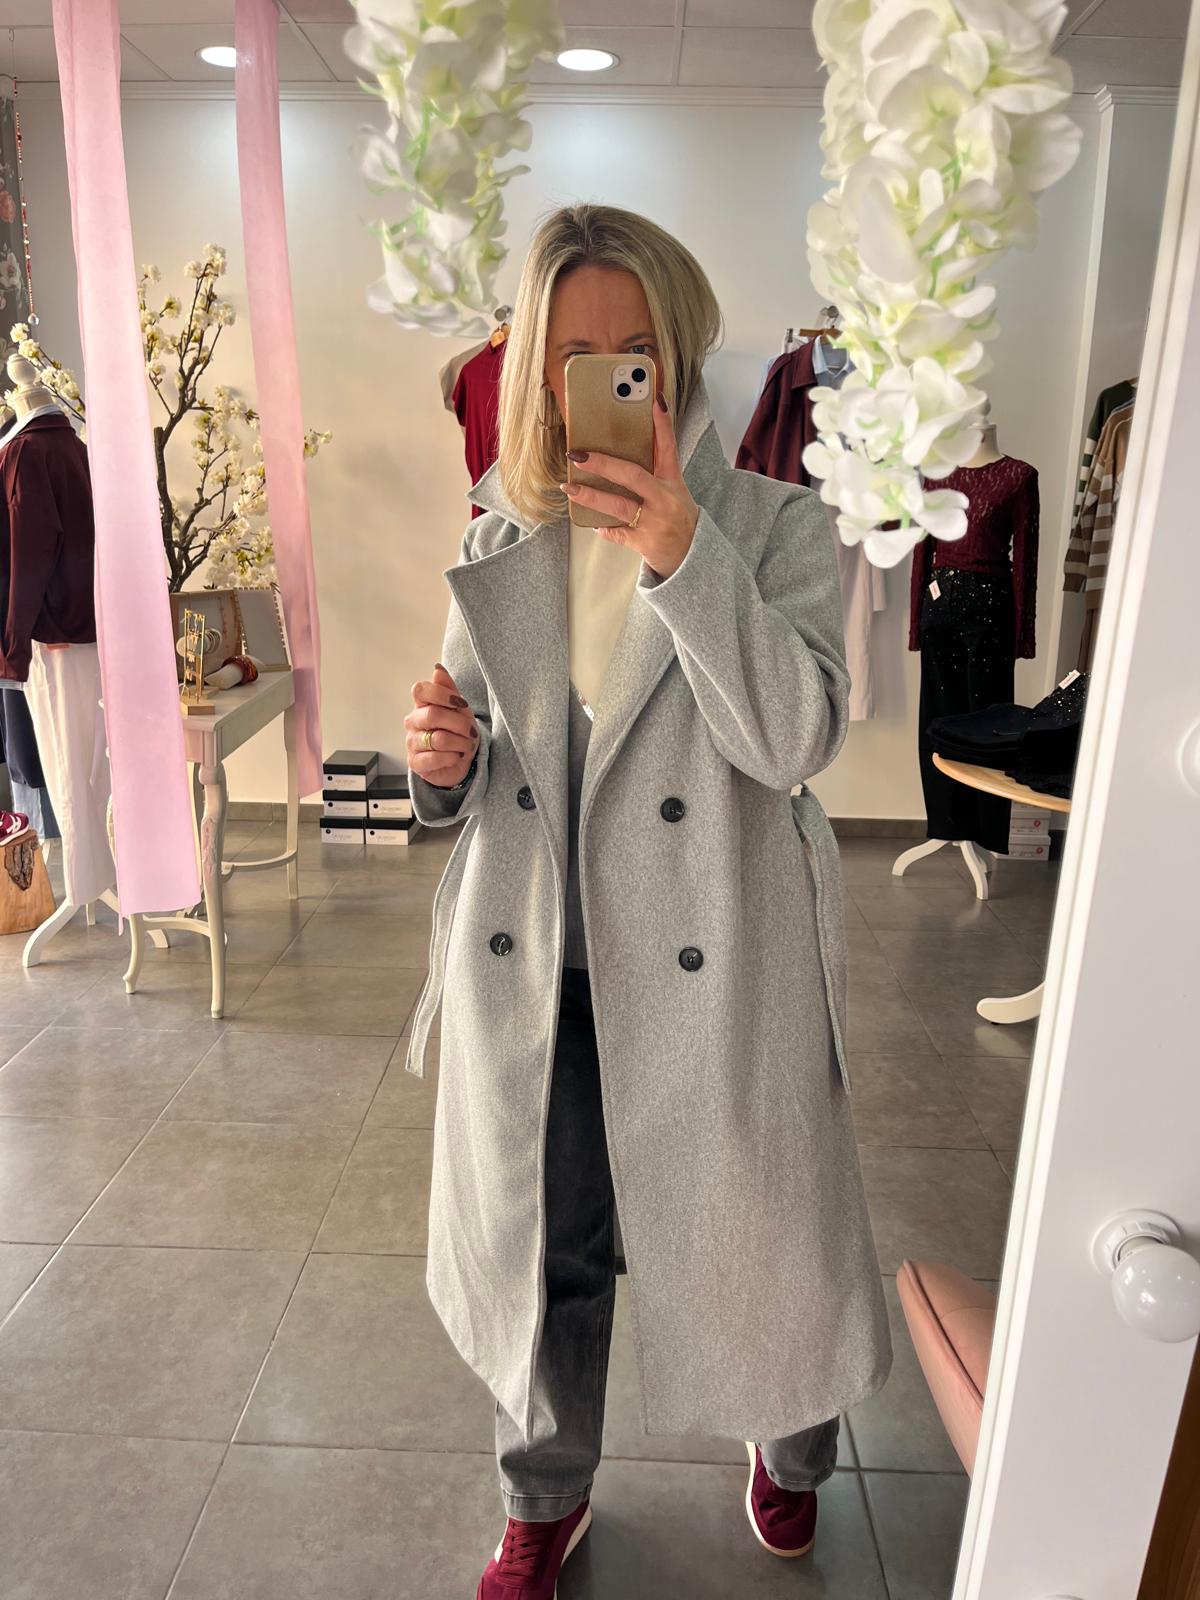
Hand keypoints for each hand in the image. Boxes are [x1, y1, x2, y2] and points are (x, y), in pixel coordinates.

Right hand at [406, 662, 479, 787]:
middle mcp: (413, 722)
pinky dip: (453, 757)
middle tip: (471, 731)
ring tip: (466, 746)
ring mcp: (412, 743)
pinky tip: (456, 757)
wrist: (462, 761)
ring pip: (439, 738)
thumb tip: (437, 669)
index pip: (420, 690)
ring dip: (461, 743)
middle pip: (433, 715)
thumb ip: (449, 689)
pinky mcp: (415, 763)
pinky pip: (436, 757)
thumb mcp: (459, 708)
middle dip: (459, 724)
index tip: (461, 703)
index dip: (442, 694)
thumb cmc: (458, 732)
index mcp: (422, 705)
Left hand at [562, 393, 699, 579]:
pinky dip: (602, 527)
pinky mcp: (643, 542)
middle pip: (632, 475)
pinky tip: (591, 522)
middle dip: (603, 464)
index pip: (668, 446)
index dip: (662, 423)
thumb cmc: (675, 517)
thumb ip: (651, 472)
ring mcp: (653, 522)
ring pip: (618, 506)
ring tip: (569, 487)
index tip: (655, 400)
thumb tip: (616, 451)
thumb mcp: (672, 491)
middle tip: (578, 454)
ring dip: (591, 496)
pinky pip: (616, 532)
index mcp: (672, 481)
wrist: (689, 555)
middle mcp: (664, 499)